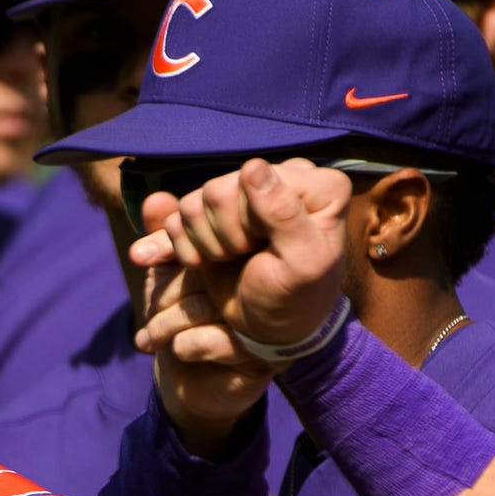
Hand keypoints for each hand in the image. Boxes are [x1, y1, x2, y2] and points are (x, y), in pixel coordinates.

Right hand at [129, 157, 354, 364]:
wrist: (269, 329)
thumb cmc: (295, 299)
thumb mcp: (302, 265)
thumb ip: (284, 214)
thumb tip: (253, 166)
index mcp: (318, 186)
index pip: (256, 178)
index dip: (253, 220)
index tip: (270, 249)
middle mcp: (280, 178)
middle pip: (218, 190)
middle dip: (227, 235)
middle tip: (250, 257)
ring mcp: (242, 192)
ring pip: (193, 203)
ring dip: (207, 244)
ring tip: (234, 260)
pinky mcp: (211, 211)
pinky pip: (176, 218)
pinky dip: (185, 249)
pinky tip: (209, 262)